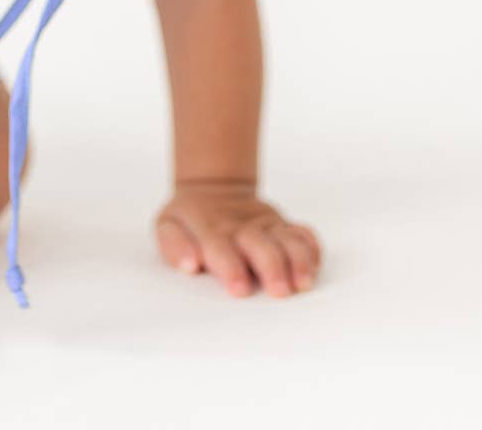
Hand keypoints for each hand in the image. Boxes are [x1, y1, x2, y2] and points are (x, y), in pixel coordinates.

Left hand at [154, 179, 321, 297]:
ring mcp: (266, 225)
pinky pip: (304, 234)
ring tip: (303, 284)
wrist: (212, 190)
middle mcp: (242, 227)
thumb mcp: (168, 226)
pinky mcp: (283, 225)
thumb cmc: (189, 220)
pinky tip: (313, 269)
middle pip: (261, 245)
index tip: (239, 290)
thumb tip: (189, 264)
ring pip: (288, 239)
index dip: (230, 268)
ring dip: (298, 260)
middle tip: (279, 291)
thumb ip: (174, 244)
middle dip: (271, 267)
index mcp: (210, 228)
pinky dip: (312, 250)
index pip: (220, 247)